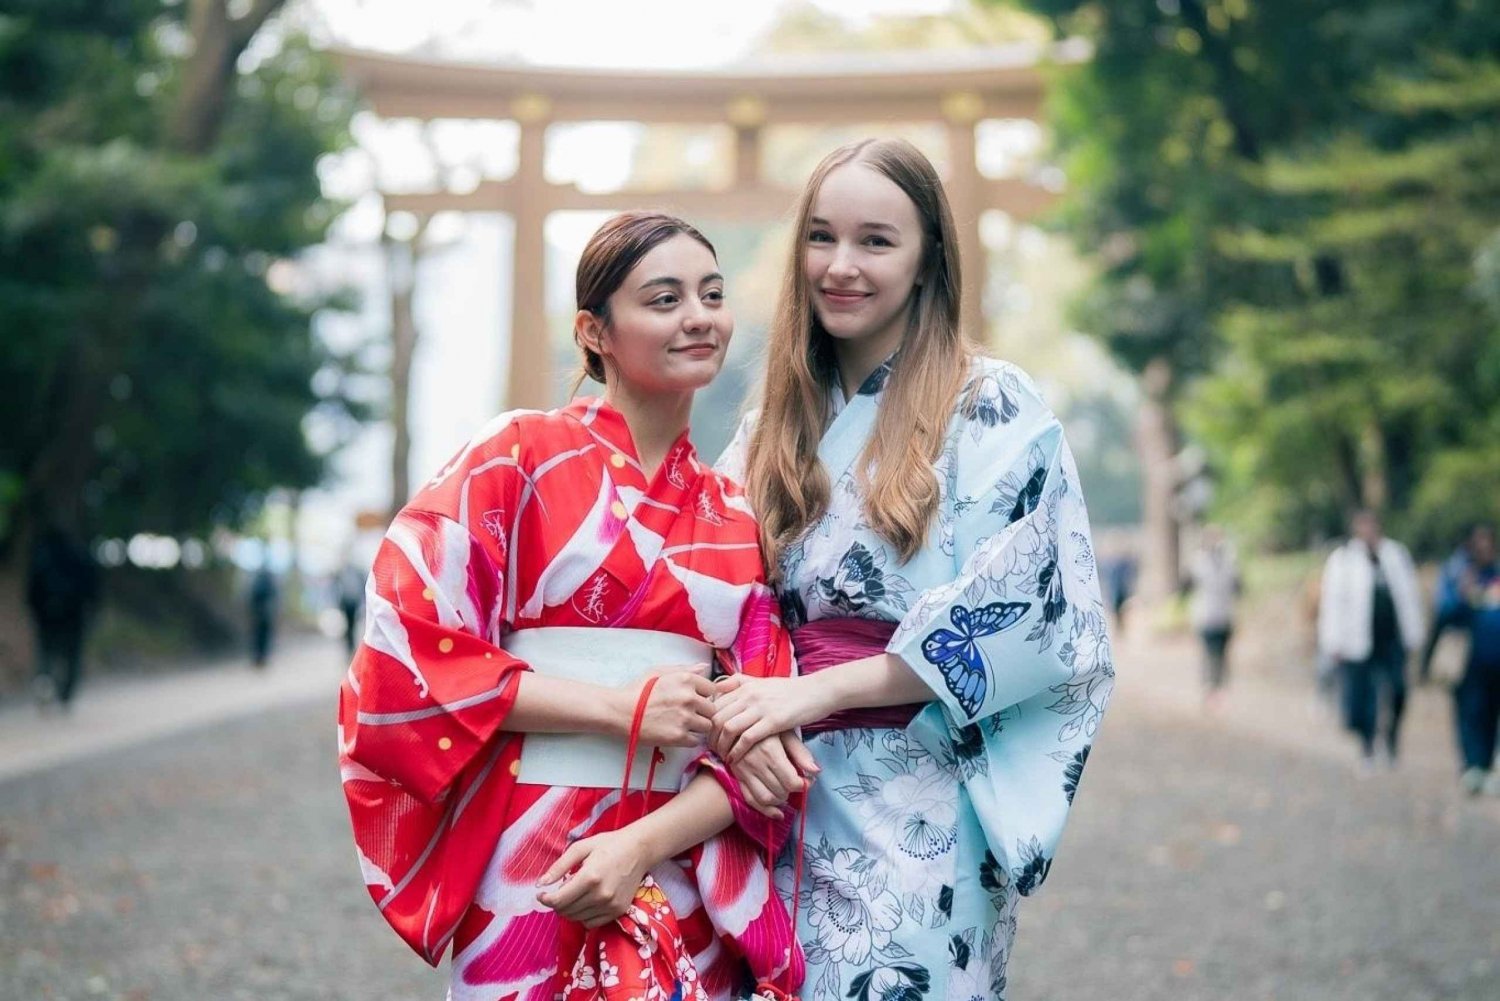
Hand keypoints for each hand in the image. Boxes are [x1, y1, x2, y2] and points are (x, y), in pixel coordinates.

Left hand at [536, 829, 653, 927]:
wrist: (639, 849)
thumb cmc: (609, 844)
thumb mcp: (581, 848)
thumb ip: (559, 866)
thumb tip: (541, 883)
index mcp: (589, 877)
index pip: (559, 900)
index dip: (545, 900)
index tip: (541, 894)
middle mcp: (600, 895)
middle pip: (566, 911)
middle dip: (556, 903)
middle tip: (558, 891)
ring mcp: (610, 905)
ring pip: (577, 918)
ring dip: (569, 909)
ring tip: (573, 894)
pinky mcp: (618, 911)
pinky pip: (591, 923)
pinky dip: (583, 916)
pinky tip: (585, 902)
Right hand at [626, 667, 715, 746]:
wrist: (620, 711)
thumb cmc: (638, 690)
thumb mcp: (659, 672)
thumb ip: (685, 669)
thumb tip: (704, 667)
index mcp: (686, 679)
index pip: (712, 690)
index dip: (703, 695)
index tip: (694, 700)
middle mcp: (689, 698)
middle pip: (712, 709)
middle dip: (702, 712)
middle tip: (688, 713)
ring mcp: (685, 718)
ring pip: (707, 726)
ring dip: (697, 726)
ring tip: (682, 724)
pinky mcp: (678, 736)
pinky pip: (696, 740)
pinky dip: (688, 739)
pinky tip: (676, 733)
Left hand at [711, 675, 830, 762]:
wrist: (817, 691)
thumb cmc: (789, 690)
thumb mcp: (762, 682)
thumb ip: (740, 682)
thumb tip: (719, 686)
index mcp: (745, 685)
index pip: (714, 704)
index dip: (707, 722)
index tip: (708, 735)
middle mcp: (749, 694)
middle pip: (717, 717)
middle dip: (710, 737)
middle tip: (711, 749)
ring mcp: (761, 708)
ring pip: (729, 728)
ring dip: (722, 746)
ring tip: (722, 756)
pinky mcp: (773, 721)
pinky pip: (747, 738)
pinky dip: (737, 751)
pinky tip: (735, 759)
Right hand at [731, 732, 819, 817]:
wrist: (737, 722)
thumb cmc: (766, 726)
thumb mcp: (785, 733)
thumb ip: (800, 752)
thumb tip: (816, 771)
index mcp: (770, 751)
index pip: (791, 781)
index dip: (804, 785)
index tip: (808, 781)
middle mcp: (756, 763)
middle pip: (780, 791)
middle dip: (793, 792)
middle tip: (798, 785)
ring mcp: (744, 771)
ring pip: (766, 798)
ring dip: (780, 801)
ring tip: (786, 793)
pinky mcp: (737, 777)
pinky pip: (750, 799)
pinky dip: (765, 810)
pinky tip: (777, 812)